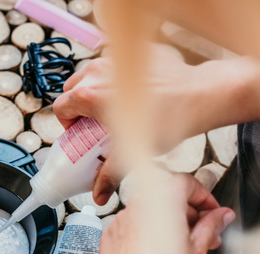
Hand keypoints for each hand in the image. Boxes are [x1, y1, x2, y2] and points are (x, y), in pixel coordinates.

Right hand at [53, 49, 259, 204]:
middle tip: (95, 124)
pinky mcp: (134, 52)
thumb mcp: (130, 153)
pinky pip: (116, 64)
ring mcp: (115, 58)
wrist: (198, 95)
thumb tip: (99, 195)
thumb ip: (108, 175)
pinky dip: (118, 78)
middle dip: (80, 107)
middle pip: (72, 89)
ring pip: (92, 74)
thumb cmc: (167, 120)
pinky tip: (136, 94)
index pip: (61, 108)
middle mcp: (97, 72)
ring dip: (96, 90)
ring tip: (115, 109)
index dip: (68, 124)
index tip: (81, 134)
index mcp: (89, 95)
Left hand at [97, 173, 234, 253]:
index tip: (214, 214)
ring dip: (172, 229)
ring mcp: (122, 219)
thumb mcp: (197, 249)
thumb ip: (212, 225)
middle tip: (206, 239)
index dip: (205, 199)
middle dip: (191, 218)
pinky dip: (150, 238)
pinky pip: (136, 229)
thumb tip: (221, 215)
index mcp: (162, 198)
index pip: (188, 183)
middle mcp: (139, 203)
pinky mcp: (111, 235)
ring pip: (153, 216)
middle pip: (170, 200)